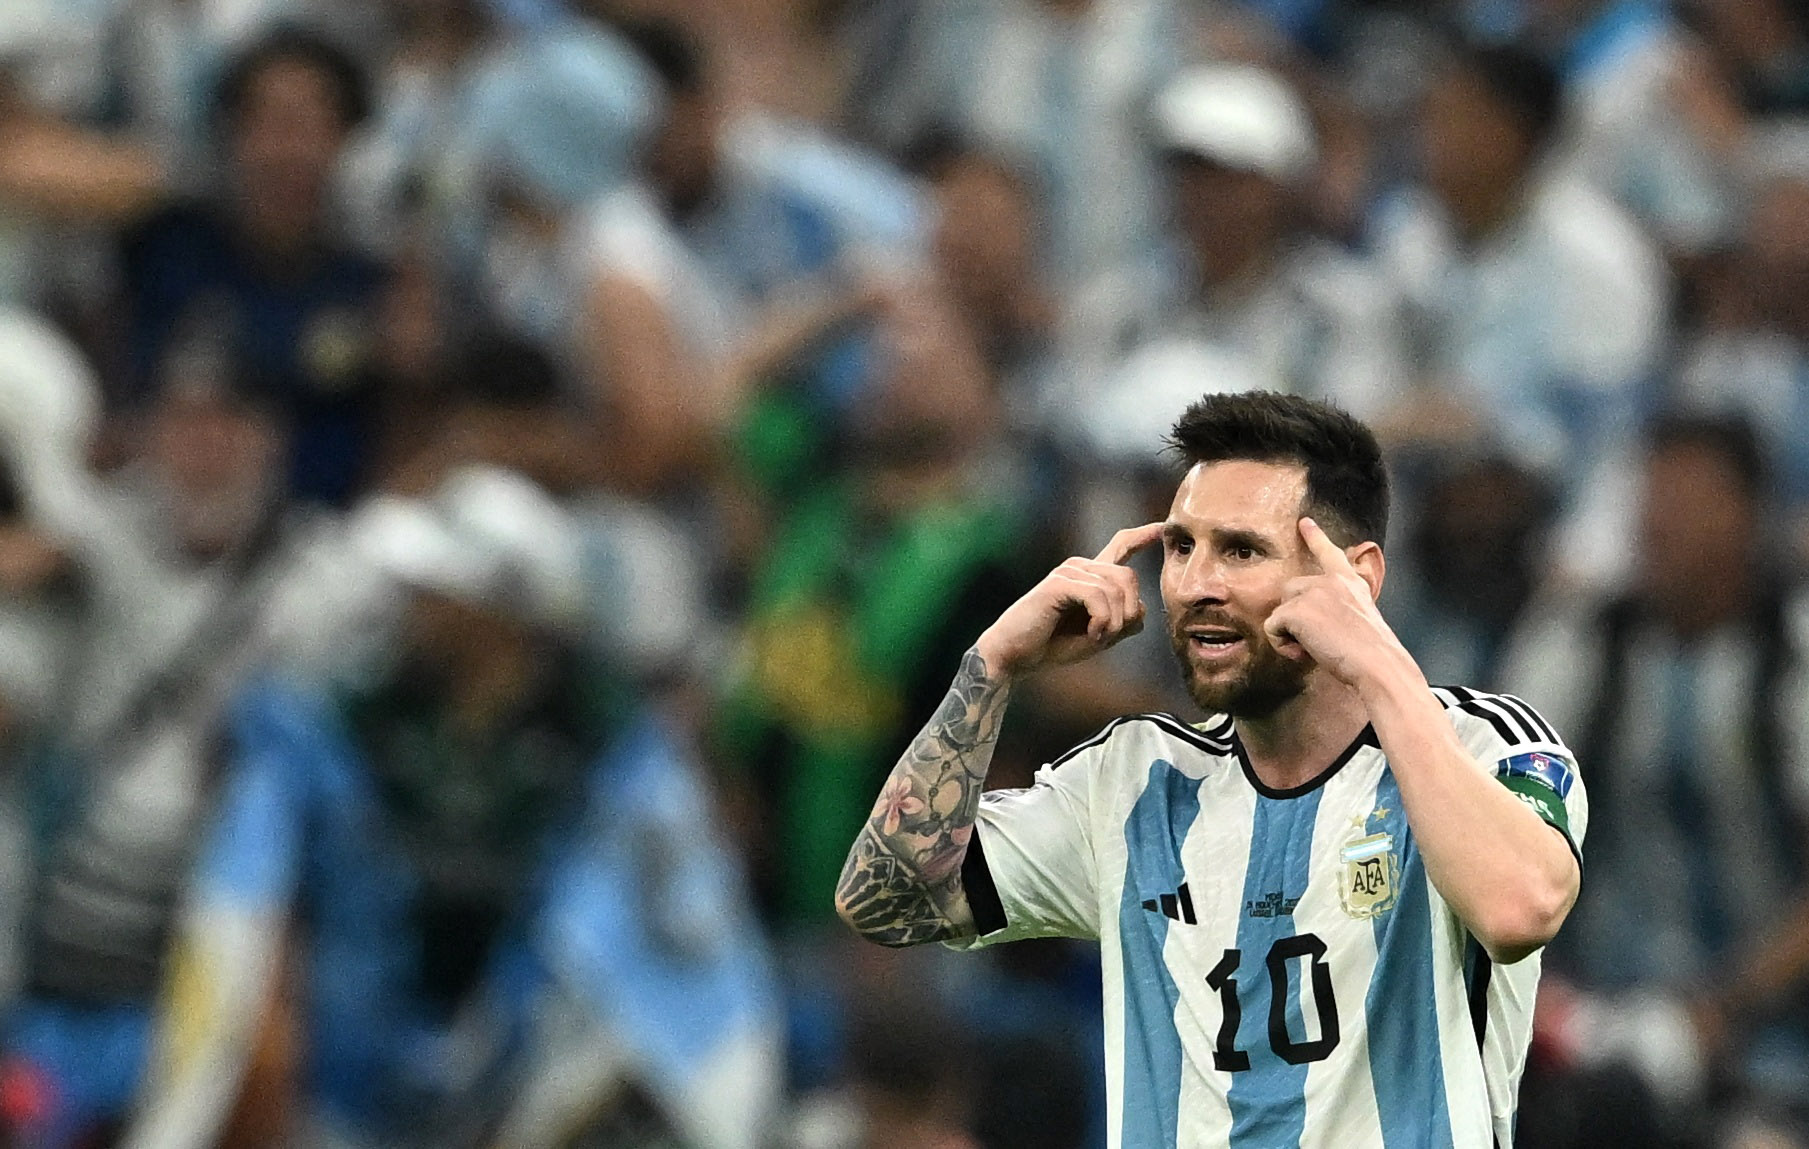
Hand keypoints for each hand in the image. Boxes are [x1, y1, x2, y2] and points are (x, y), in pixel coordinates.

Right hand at [975, 523, 1162, 677]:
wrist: (1015, 655)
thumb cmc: (1053, 645)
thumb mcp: (1100, 636)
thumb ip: (1123, 622)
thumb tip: (1142, 609)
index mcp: (1090, 576)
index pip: (1120, 546)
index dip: (1143, 535)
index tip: (1161, 527)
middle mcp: (1080, 567)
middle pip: (1129, 577)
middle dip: (1130, 612)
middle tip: (1110, 636)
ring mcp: (1069, 572)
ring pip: (1117, 590)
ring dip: (1114, 622)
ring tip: (1096, 638)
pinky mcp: (1059, 583)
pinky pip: (1099, 597)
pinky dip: (1102, 621)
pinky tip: (1090, 635)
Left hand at [1262, 518, 1402, 687]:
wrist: (1378, 664)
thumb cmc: (1373, 654)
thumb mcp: (1361, 618)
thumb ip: (1340, 608)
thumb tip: (1314, 619)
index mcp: (1351, 582)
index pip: (1330, 553)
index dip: (1315, 537)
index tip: (1305, 522)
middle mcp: (1331, 581)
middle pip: (1290, 590)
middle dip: (1294, 615)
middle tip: (1318, 640)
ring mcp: (1313, 591)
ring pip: (1280, 610)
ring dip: (1289, 632)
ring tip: (1315, 647)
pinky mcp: (1296, 609)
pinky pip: (1272, 628)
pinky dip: (1282, 645)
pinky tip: (1305, 652)